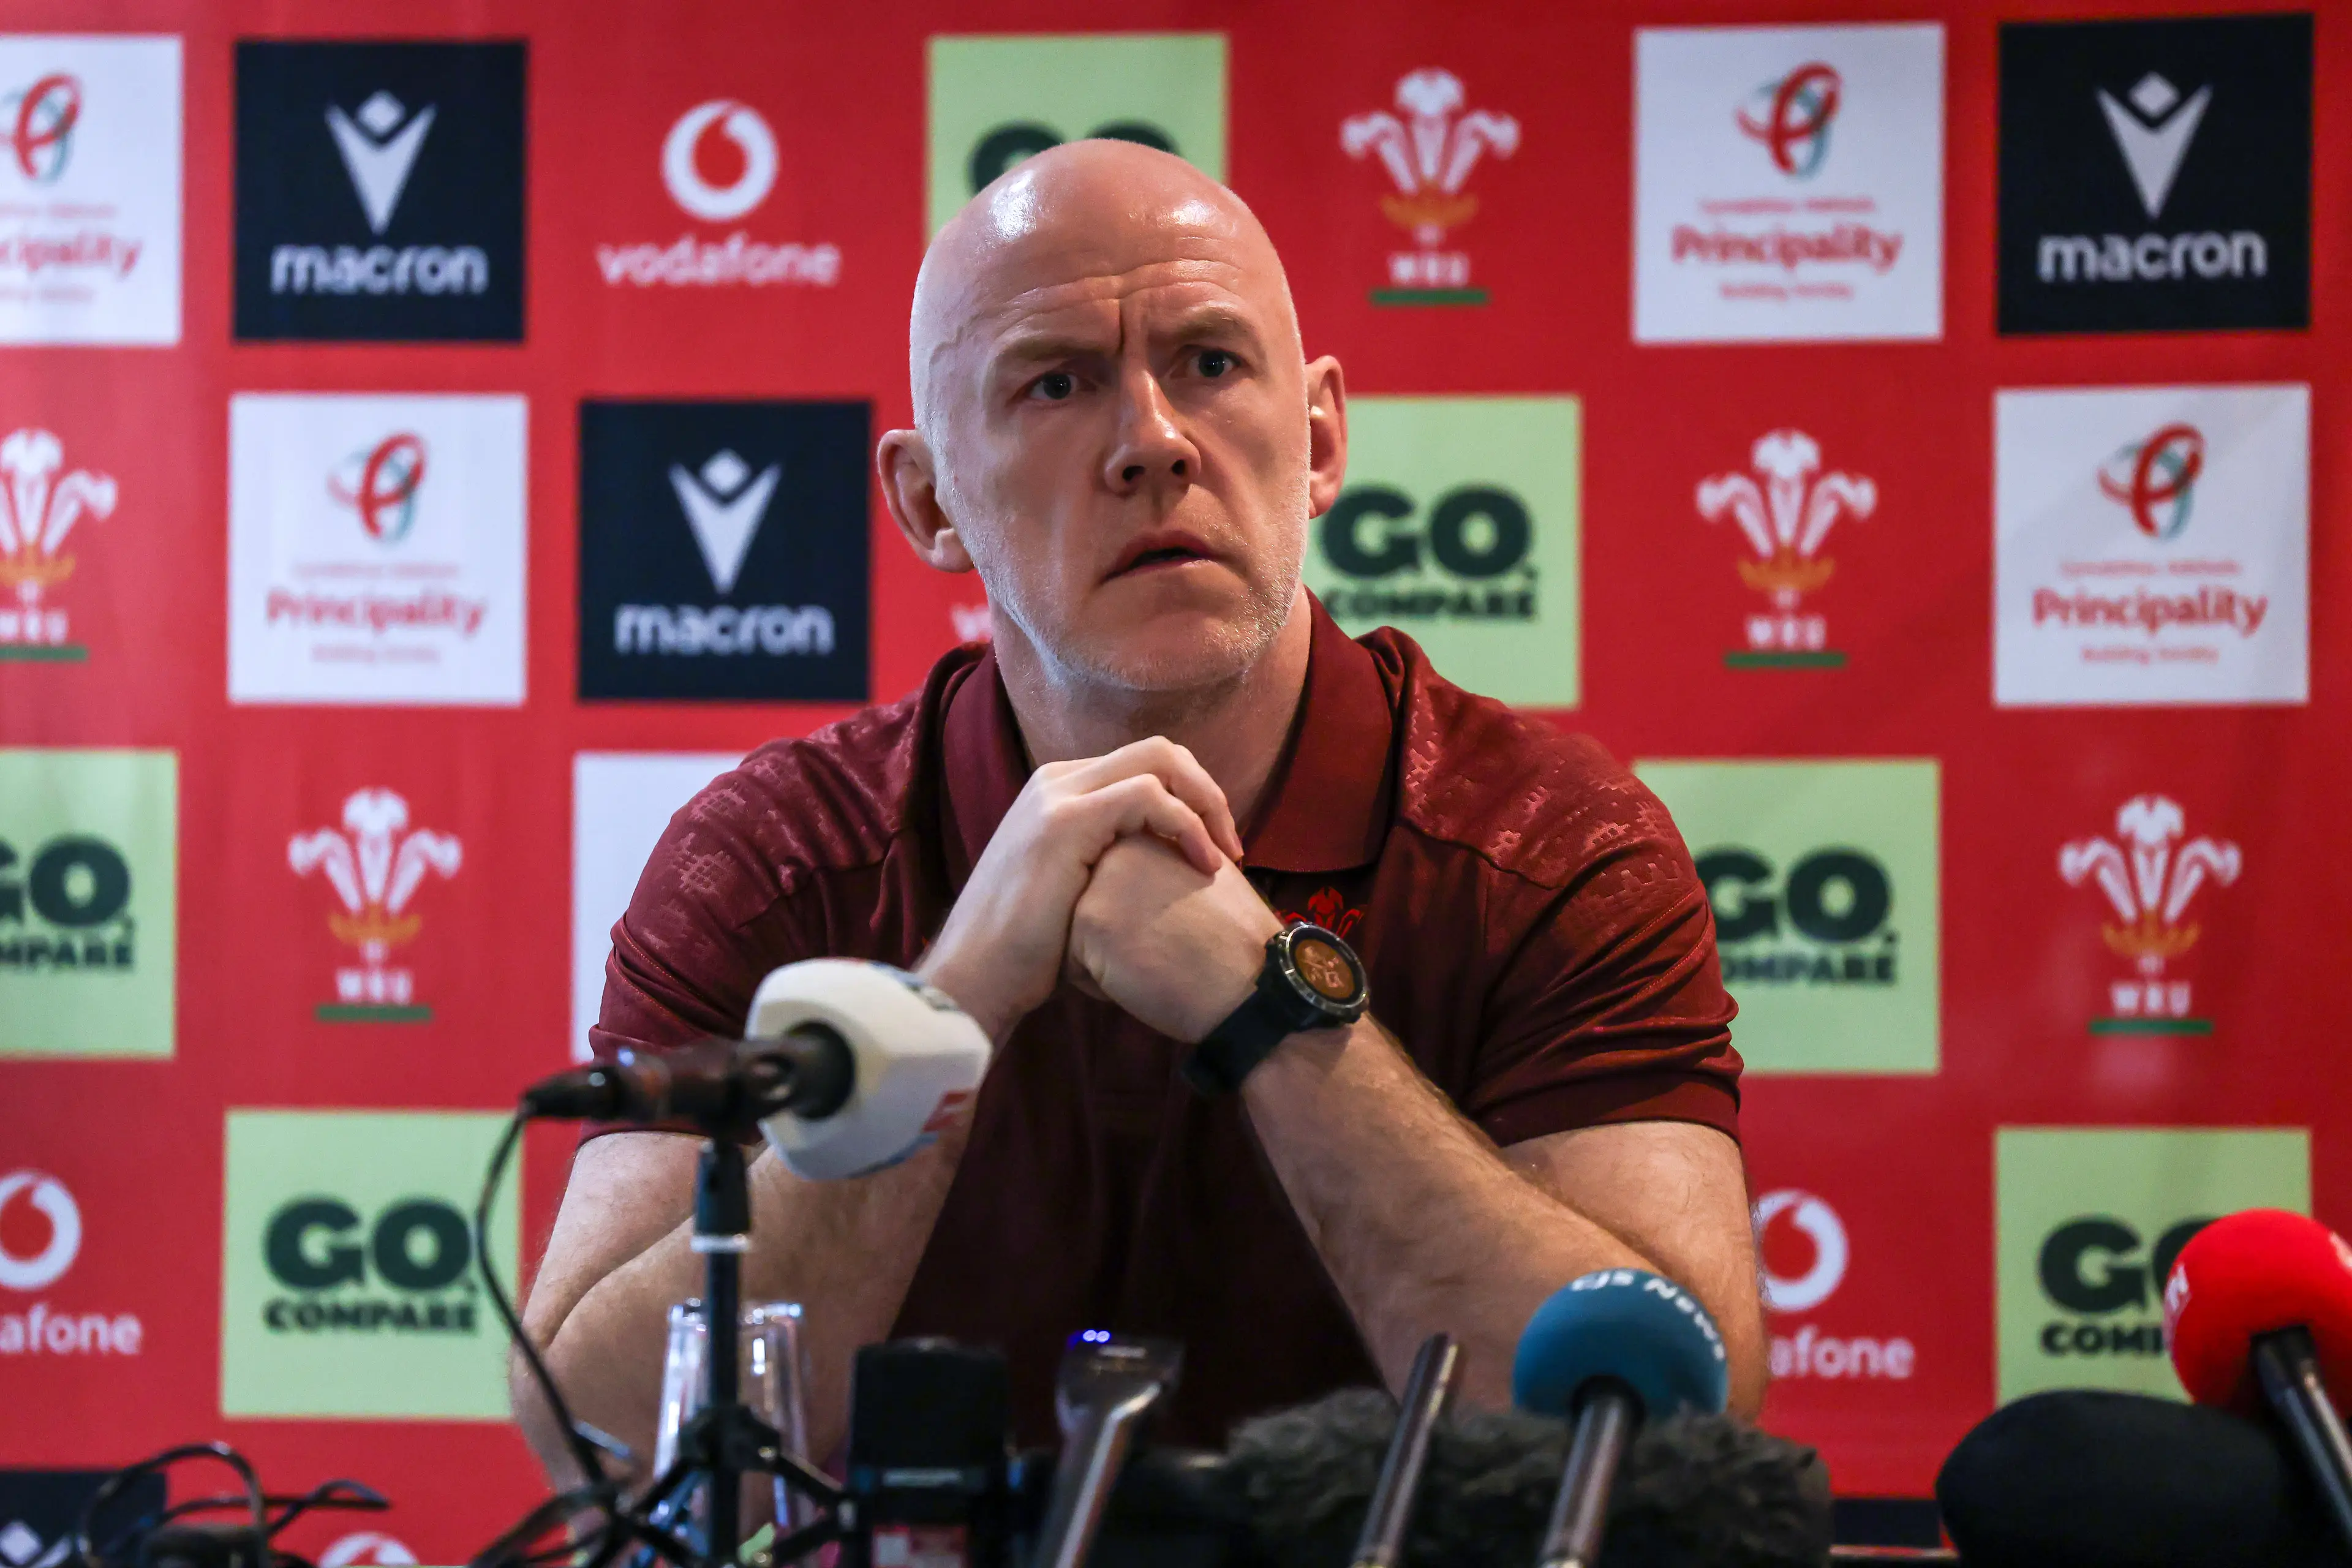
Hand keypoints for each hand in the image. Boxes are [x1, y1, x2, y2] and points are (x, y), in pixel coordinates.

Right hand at [916, 737, 1244, 1041]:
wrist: (975, 979)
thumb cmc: (1029, 952)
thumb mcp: (1075, 891)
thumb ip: (1110, 861)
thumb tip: (1163, 867)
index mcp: (1059, 793)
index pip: (1145, 765)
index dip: (1192, 798)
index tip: (1216, 850)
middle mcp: (1057, 782)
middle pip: (1158, 751)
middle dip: (1207, 793)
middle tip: (1232, 848)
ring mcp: (1057, 797)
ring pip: (1159, 761)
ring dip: (1206, 804)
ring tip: (1226, 857)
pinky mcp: (1064, 822)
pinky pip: (1148, 796)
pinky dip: (1186, 824)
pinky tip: (1202, 865)